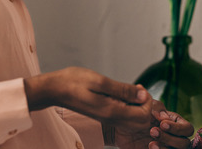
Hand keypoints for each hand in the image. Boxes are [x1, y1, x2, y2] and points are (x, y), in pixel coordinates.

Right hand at [24, 67, 151, 131]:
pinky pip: (124, 115)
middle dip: (144, 106)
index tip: (139, 88)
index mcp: (112, 112)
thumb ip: (122, 90)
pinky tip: (121, 92)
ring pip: (133, 120)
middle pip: (140, 121)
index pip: (143, 116)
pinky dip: (128, 105)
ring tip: (130, 90)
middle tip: (136, 90)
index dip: (147, 102)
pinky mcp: (104, 115)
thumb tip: (142, 95)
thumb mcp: (99, 81)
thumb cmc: (73, 82)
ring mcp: (107, 118)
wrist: (54, 89)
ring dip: (136, 105)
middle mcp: (111, 118)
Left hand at [114, 100, 192, 148]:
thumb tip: (164, 116)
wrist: (121, 125)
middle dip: (170, 138)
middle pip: (184, 143)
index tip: (162, 124)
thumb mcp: (146, 104)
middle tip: (153, 131)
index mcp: (175, 122)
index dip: (177, 128)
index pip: (187, 128)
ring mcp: (166, 146)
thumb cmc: (137, 112)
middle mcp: (174, 136)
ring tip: (151, 143)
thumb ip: (156, 107)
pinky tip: (149, 147)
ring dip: (166, 148)